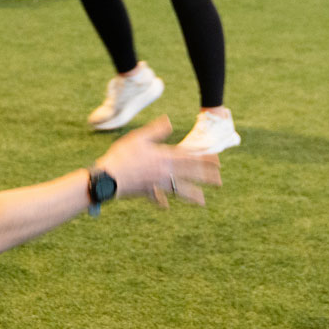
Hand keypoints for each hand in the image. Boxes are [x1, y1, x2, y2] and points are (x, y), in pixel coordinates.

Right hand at [95, 116, 221, 207]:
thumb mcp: (139, 137)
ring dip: (191, 195)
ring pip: (178, 190)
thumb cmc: (122, 155)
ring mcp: (156, 184)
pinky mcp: (146, 192)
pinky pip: (156, 198)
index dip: (205, 159)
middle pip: (189, 175)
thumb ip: (156, 130)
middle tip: (220, 182)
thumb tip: (169, 121)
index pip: (190, 157)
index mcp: (164, 156)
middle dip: (206, 178)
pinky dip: (161, 201)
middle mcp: (164, 172)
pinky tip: (166, 206)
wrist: (109, 178)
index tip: (218, 162)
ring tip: (202, 201)